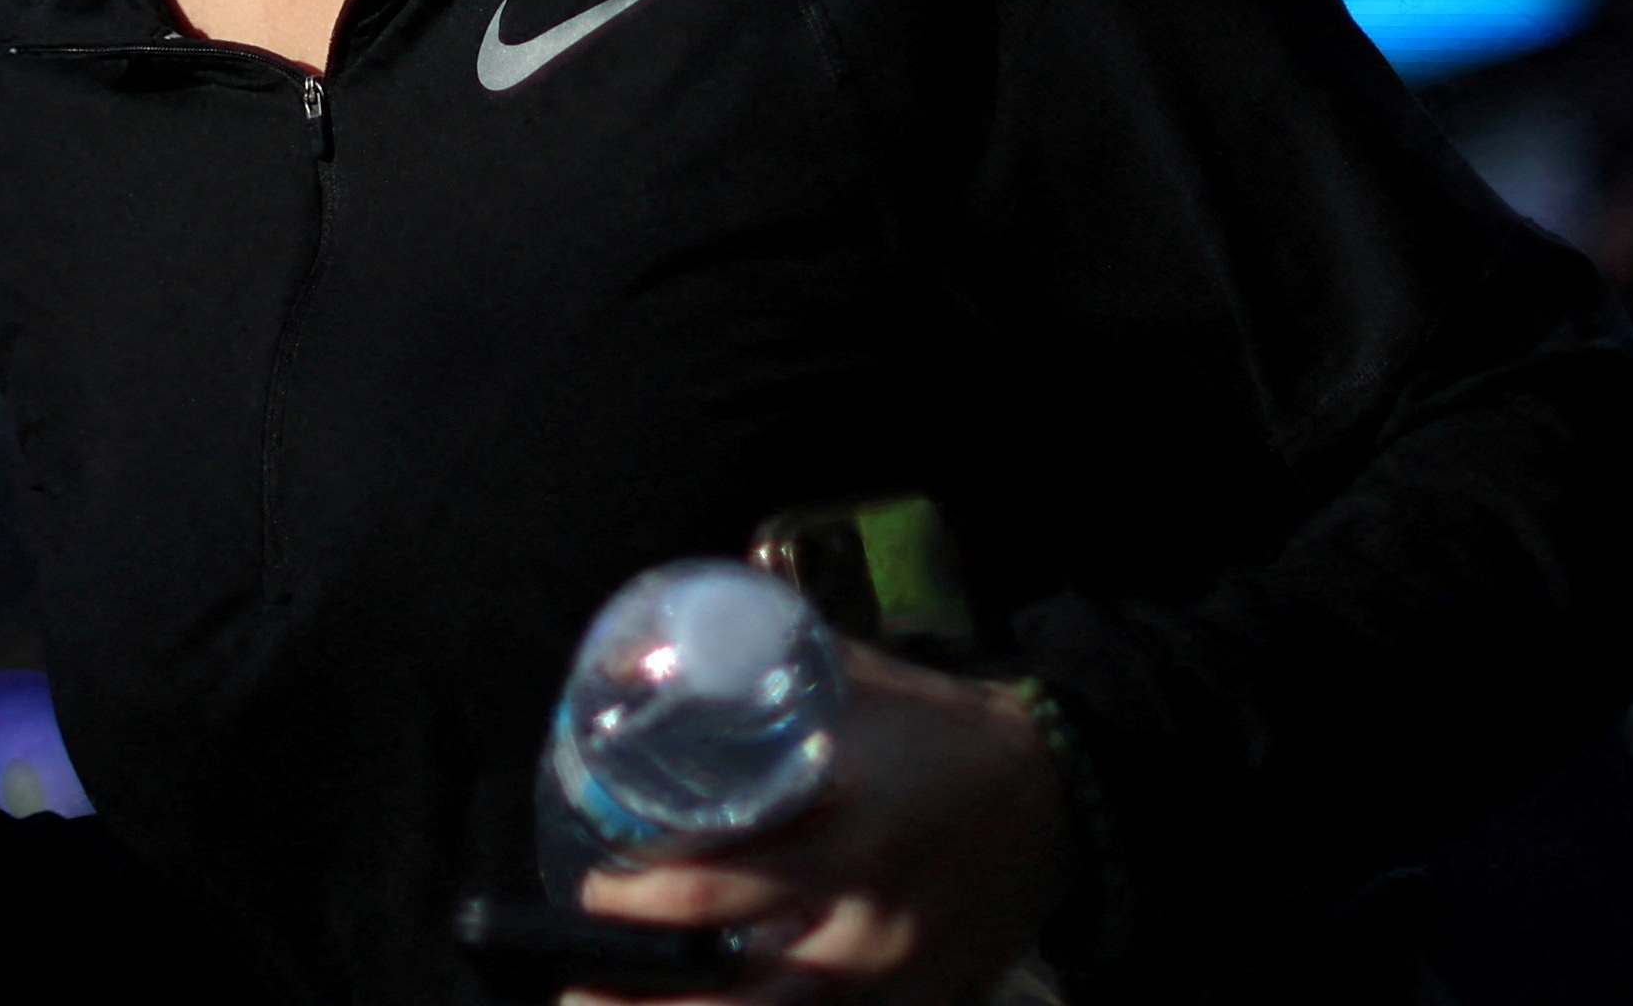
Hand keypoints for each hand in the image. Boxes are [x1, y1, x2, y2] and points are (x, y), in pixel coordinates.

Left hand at [576, 646, 1062, 1005]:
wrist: (1058, 792)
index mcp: (852, 839)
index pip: (727, 890)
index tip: (592, 893)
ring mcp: (906, 982)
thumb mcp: (850, 688)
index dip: (645, 903)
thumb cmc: (936, 728)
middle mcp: (875, 926)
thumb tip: (664, 659)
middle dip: (652, 1000)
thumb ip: (762, 681)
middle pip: (749, 995)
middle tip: (574, 991)